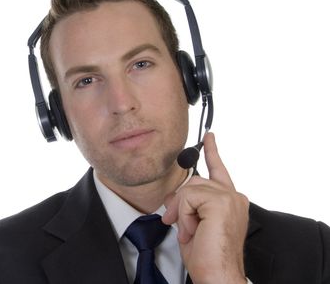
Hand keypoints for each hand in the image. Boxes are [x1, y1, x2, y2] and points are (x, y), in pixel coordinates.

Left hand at [162, 132, 248, 283]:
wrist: (218, 274)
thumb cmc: (208, 257)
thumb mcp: (191, 224)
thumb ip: (186, 205)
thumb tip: (173, 194)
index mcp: (230, 201)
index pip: (218, 170)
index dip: (212, 151)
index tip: (208, 136)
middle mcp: (233, 197)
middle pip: (195, 181)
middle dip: (180, 202)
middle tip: (178, 224)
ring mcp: (229, 198)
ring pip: (190, 189)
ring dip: (182, 211)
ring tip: (190, 230)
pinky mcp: (222, 201)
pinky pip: (188, 197)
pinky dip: (184, 214)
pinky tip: (192, 229)